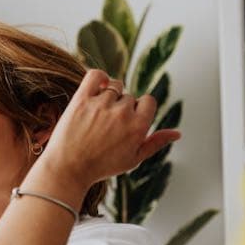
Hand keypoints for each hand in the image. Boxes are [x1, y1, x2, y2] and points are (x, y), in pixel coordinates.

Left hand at [41, 69, 180, 188]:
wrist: (67, 169)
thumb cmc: (100, 167)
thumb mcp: (133, 159)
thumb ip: (156, 143)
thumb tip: (177, 133)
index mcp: (138, 126)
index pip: (149, 101)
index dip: (139, 109)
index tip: (127, 120)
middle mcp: (122, 113)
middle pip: (129, 97)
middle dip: (121, 108)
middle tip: (105, 126)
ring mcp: (101, 105)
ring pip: (113, 87)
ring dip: (108, 96)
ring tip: (96, 116)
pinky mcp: (81, 99)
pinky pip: (95, 75)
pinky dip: (99, 77)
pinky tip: (98, 87)